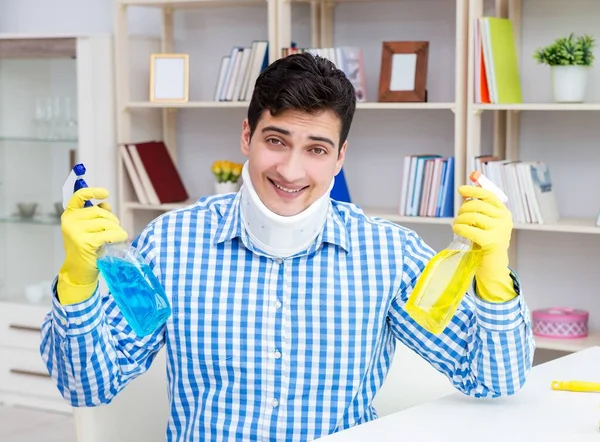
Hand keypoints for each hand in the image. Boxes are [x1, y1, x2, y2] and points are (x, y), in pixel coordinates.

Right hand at [57, 187, 127, 304]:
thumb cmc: (86, 249)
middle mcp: (69, 221)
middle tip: (116, 229)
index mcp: (69, 215)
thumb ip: (95, 215)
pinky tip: (121, 238)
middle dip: (112, 220)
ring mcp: (75, 232)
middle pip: (99, 212)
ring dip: (117, 229)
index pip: (78, 197)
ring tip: (119, 236)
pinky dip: (119, 236)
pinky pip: (109, 234)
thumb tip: (106, 205)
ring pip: (106, 223)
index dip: (92, 192)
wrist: (78, 271)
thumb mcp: (88, 229)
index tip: (105, 193)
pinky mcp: (85, 242)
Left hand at [452, 185, 515, 302]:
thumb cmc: (485, 243)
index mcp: (504, 213)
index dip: (474, 190)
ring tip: (456, 225)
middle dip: (463, 210)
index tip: (461, 189)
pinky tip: (457, 230)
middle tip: (458, 218)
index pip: (488, 195)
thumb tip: (465, 193)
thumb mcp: (484, 223)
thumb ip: (479, 209)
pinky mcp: (491, 241)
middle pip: (477, 205)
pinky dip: (459, 228)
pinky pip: (469, 229)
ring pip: (472, 216)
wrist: (492, 266)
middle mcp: (504, 219)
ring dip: (459, 220)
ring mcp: (500, 230)